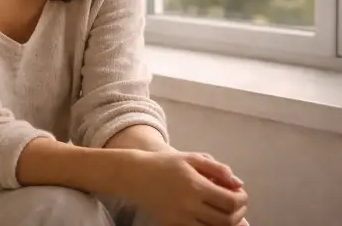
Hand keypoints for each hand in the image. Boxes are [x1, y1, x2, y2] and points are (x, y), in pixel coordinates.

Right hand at [122, 151, 247, 225]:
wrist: (136, 175)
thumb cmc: (165, 164)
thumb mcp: (191, 158)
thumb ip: (217, 168)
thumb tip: (238, 183)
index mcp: (196, 186)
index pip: (231, 201)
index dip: (242, 199)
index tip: (241, 194)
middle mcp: (189, 205)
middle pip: (227, 220)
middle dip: (238, 213)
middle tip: (236, 205)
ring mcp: (180, 218)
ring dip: (226, 222)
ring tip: (225, 211)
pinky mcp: (172, 225)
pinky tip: (210, 217)